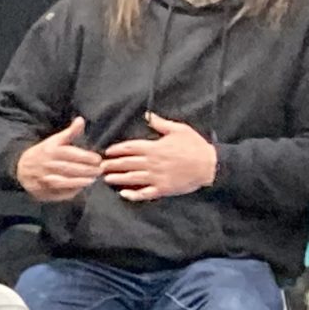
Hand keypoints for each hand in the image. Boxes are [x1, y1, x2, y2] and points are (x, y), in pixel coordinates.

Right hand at [14, 117, 103, 201]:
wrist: (20, 168)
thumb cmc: (43, 153)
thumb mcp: (54, 140)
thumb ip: (70, 132)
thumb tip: (81, 120)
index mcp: (51, 151)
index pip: (72, 154)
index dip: (87, 157)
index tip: (98, 159)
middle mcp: (47, 165)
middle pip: (70, 169)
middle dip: (87, 170)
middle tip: (99, 171)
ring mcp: (44, 179)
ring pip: (64, 182)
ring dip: (79, 182)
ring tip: (92, 180)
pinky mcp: (42, 191)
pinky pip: (58, 193)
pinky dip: (70, 192)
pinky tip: (80, 189)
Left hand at [102, 113, 216, 201]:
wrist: (209, 164)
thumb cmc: (195, 146)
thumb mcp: (179, 130)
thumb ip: (161, 124)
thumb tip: (148, 115)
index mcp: (154, 147)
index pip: (130, 148)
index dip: (117, 150)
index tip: (107, 152)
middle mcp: (152, 162)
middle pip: (127, 163)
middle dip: (112, 165)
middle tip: (99, 167)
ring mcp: (156, 177)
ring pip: (132, 178)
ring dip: (118, 179)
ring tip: (106, 179)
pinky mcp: (162, 188)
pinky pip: (145, 193)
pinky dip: (133, 194)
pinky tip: (124, 195)